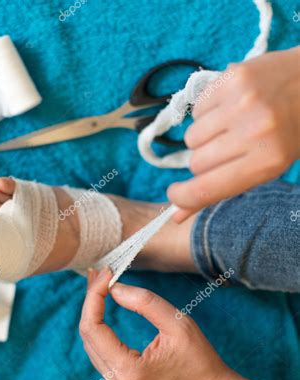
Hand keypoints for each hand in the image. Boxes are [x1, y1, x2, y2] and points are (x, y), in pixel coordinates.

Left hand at [79, 267, 235, 379]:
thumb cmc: (201, 360)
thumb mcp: (178, 323)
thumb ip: (144, 303)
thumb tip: (113, 288)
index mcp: (127, 371)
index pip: (92, 327)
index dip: (94, 296)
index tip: (105, 272)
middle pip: (87, 335)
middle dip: (91, 300)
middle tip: (98, 272)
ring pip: (91, 343)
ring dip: (92, 312)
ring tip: (98, 285)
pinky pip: (100, 352)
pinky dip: (99, 328)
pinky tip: (102, 308)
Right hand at [168, 47, 299, 222]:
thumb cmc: (290, 132)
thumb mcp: (266, 168)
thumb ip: (220, 191)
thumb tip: (177, 216)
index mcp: (267, 161)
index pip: (205, 189)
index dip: (182, 197)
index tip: (174, 195)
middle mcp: (254, 132)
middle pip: (196, 163)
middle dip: (204, 162)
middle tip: (227, 151)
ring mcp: (241, 103)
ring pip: (191, 138)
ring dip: (203, 138)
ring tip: (229, 127)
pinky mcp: (231, 79)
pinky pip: (196, 111)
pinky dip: (206, 114)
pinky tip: (229, 108)